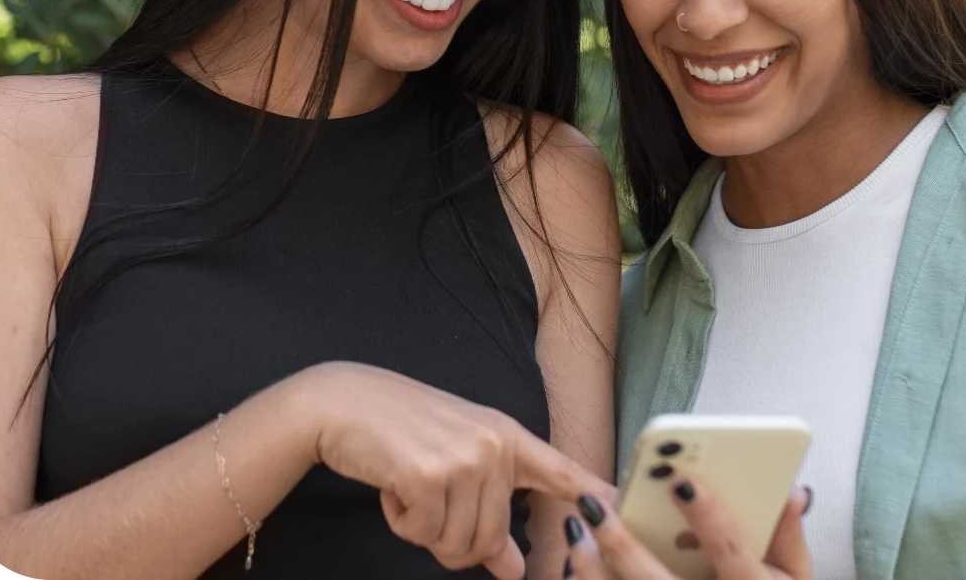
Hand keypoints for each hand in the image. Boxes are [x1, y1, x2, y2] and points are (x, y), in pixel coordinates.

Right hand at [296, 362, 613, 579]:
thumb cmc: (400, 430)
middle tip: (425, 498)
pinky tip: (392, 483)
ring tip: (410, 482)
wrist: (344, 402)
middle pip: (489, 541)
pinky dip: (401, 521)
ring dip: (423, 529)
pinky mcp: (430, 475)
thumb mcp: (455, 464)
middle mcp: (495, 445)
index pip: (560, 469)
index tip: (622, 510)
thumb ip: (489, 513)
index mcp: (507, 436)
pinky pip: (423, 535)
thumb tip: (514, 569)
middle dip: (450, 538)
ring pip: (457, 545)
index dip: (593, 494)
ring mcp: (466, 458)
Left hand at [562, 479, 811, 579]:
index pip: (731, 553)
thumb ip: (788, 534)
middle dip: (624, 547)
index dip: (708, 518)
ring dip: (595, 570)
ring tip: (575, 531)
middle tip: (595, 507)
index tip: (682, 482)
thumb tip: (794, 490)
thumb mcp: (794, 576)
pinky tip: (574, 559)